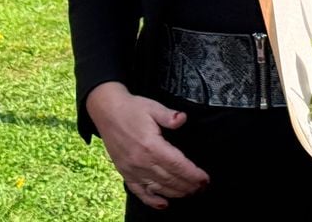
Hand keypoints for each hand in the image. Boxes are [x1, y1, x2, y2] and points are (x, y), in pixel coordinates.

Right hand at [85, 82, 209, 208]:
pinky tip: (163, 204)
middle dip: (188, 185)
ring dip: (176, 193)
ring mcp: (132, 169)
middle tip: (201, 187)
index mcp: (151, 145)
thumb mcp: (153, 107)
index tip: (205, 178)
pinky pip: (139, 191)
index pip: (177, 165)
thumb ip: (169, 116)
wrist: (106, 111)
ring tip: (189, 193)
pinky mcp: (125, 172)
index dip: (193, 174)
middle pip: (170, 179)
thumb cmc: (132, 109)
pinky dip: (151, 200)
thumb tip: (182, 118)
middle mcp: (142, 161)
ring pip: (158, 187)